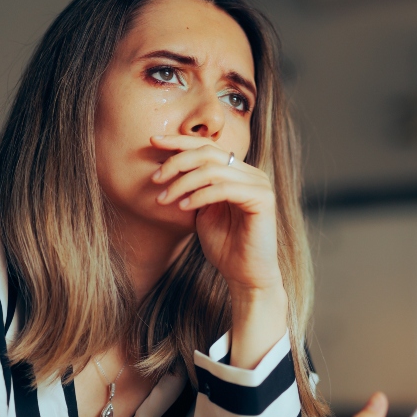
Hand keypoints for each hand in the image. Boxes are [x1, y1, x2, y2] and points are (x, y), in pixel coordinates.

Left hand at [151, 134, 281, 292]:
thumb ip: (193, 187)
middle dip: (177, 162)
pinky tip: (183, 207)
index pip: (207, 147)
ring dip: (182, 182)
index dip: (179, 141)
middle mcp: (251, 173)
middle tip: (155, 178)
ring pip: (213, 169)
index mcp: (238, 172)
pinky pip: (224, 188)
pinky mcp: (263, 199)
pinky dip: (199, 196)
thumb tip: (168, 165)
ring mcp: (259, 184)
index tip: (153, 142)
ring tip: (164, 198)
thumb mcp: (202, 210)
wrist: (245, 275)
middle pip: (208, 152)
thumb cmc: (225, 246)